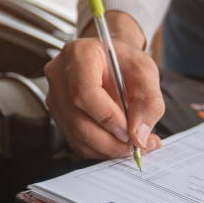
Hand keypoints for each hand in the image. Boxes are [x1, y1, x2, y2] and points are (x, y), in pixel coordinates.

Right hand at [44, 11, 163, 158]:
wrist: (113, 60)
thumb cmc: (126, 61)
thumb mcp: (146, 72)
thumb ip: (148, 102)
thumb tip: (138, 136)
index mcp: (79, 54)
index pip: (84, 91)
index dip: (108, 117)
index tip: (130, 131)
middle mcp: (60, 75)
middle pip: (78, 120)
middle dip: (110, 141)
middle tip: (136, 145)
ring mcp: (55, 96)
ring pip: (77, 136)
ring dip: (108, 148)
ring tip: (133, 144)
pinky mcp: (59, 115)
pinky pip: (77, 141)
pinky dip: (101, 149)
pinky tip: (118, 142)